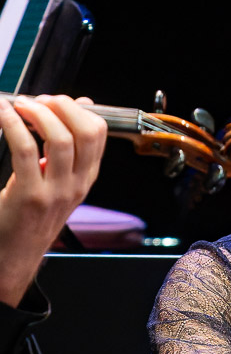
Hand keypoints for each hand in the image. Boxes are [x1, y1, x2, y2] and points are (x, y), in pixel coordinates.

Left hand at [0, 94, 106, 306]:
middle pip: (85, 132)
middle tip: (38, 101)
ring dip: (36, 112)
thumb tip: (84, 106)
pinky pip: (24, 149)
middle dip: (60, 106)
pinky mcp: (29, 195)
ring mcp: (55, 191)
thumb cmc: (32, 216)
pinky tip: (3, 114)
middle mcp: (76, 184)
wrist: (15, 253)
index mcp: (85, 177)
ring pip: (59, 138)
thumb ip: (70, 148)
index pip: (99, 133)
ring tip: (19, 106)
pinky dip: (11, 124)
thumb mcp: (60, 180)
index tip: (54, 102)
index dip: (77, 108)